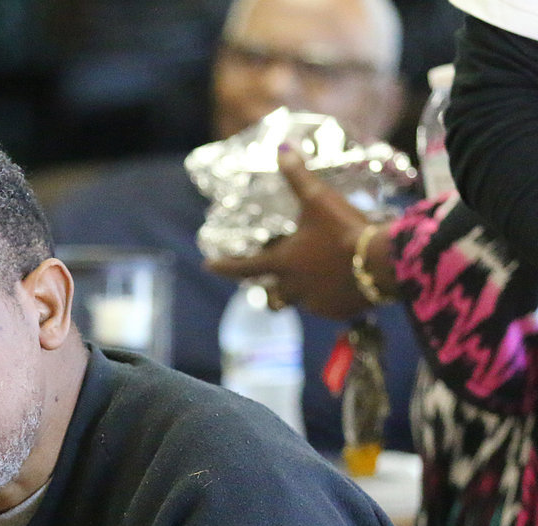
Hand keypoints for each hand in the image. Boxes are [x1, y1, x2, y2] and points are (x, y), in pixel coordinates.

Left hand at [206, 147, 394, 319]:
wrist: (382, 262)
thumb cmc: (344, 229)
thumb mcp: (319, 200)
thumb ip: (298, 176)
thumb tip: (282, 148)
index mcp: (282, 263)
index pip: (244, 267)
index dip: (224, 266)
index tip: (207, 265)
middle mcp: (293, 288)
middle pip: (272, 296)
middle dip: (270, 289)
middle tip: (272, 282)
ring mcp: (315, 304)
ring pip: (300, 301)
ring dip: (303, 291)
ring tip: (319, 276)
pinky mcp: (337, 313)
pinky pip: (327, 307)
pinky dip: (330, 296)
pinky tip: (344, 282)